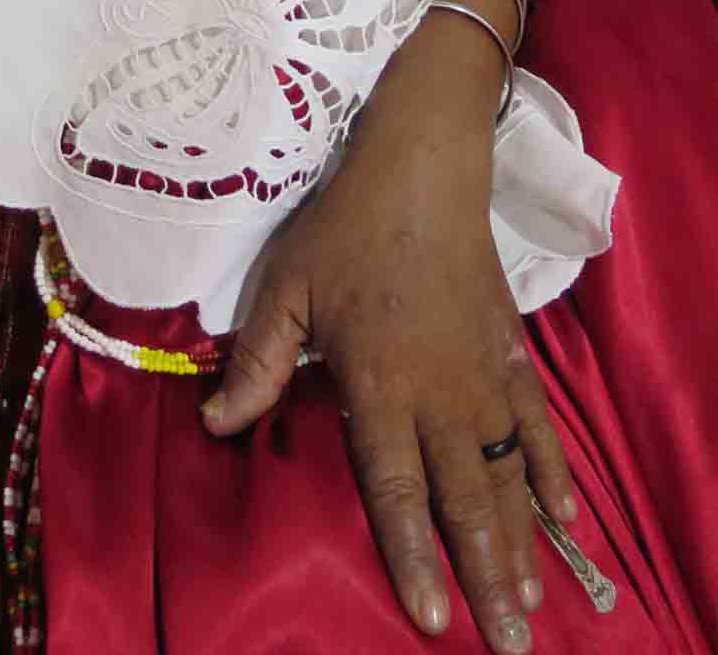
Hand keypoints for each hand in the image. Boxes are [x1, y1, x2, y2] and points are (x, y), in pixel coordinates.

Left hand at [200, 85, 577, 651]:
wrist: (421, 171)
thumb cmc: (343, 229)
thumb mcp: (285, 288)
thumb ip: (255, 361)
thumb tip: (216, 423)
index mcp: (380, 383)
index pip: (396, 486)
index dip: (412, 554)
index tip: (431, 617)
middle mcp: (438, 393)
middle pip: (463, 500)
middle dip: (483, 576)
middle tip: (505, 645)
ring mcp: (481, 375)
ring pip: (504, 477)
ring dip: (519, 543)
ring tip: (530, 607)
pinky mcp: (510, 353)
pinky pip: (535, 427)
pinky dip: (549, 473)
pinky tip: (563, 517)